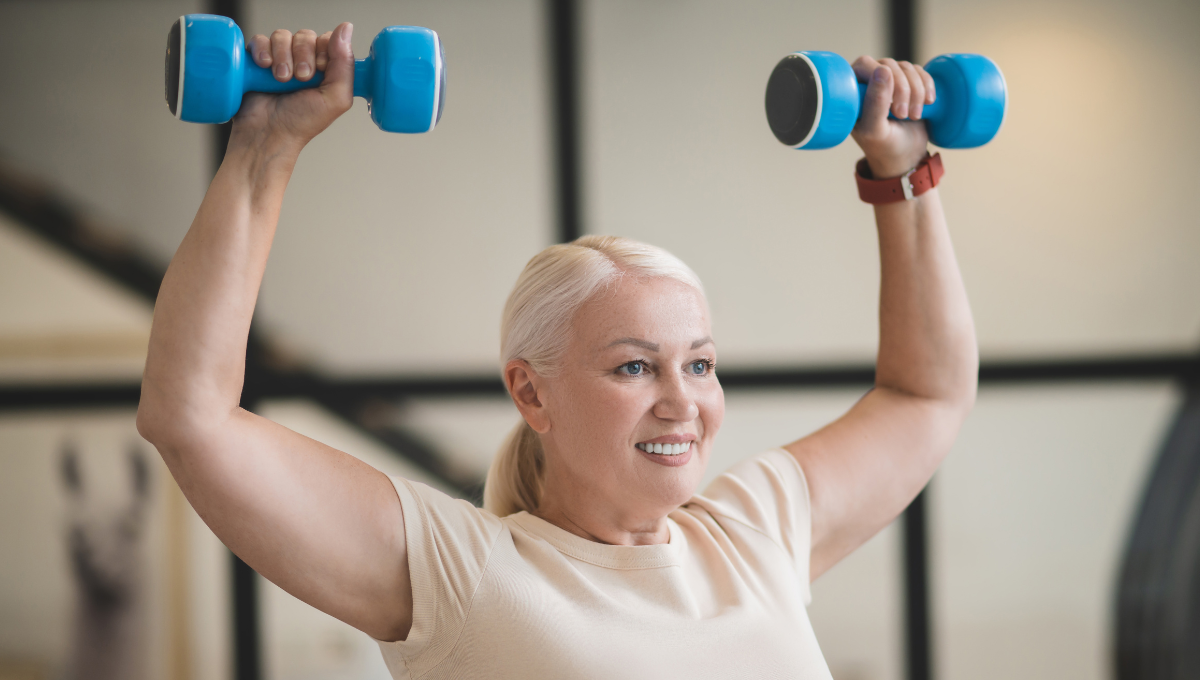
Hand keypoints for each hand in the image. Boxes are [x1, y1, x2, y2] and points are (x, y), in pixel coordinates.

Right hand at [229, 23, 355, 152]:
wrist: (268, 133)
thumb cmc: (301, 123)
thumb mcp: (336, 98)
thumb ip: (345, 64)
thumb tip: (346, 28)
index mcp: (325, 70)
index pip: (329, 40)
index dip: (324, 50)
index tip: (320, 69)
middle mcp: (304, 62)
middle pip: (306, 35)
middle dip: (303, 55)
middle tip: (301, 78)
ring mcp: (280, 60)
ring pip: (283, 36)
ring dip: (283, 56)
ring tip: (281, 79)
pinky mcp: (258, 60)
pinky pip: (260, 40)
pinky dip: (263, 51)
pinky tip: (265, 66)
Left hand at [849, 56, 934, 178]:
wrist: (905, 156)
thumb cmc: (883, 146)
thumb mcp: (875, 130)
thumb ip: (875, 103)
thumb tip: (882, 69)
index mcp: (851, 90)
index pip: (865, 65)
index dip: (883, 81)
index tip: (893, 109)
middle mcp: (868, 80)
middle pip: (889, 64)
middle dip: (903, 89)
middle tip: (904, 115)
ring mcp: (890, 80)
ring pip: (907, 67)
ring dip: (916, 91)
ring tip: (914, 115)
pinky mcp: (909, 82)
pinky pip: (921, 71)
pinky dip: (927, 86)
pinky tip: (928, 103)